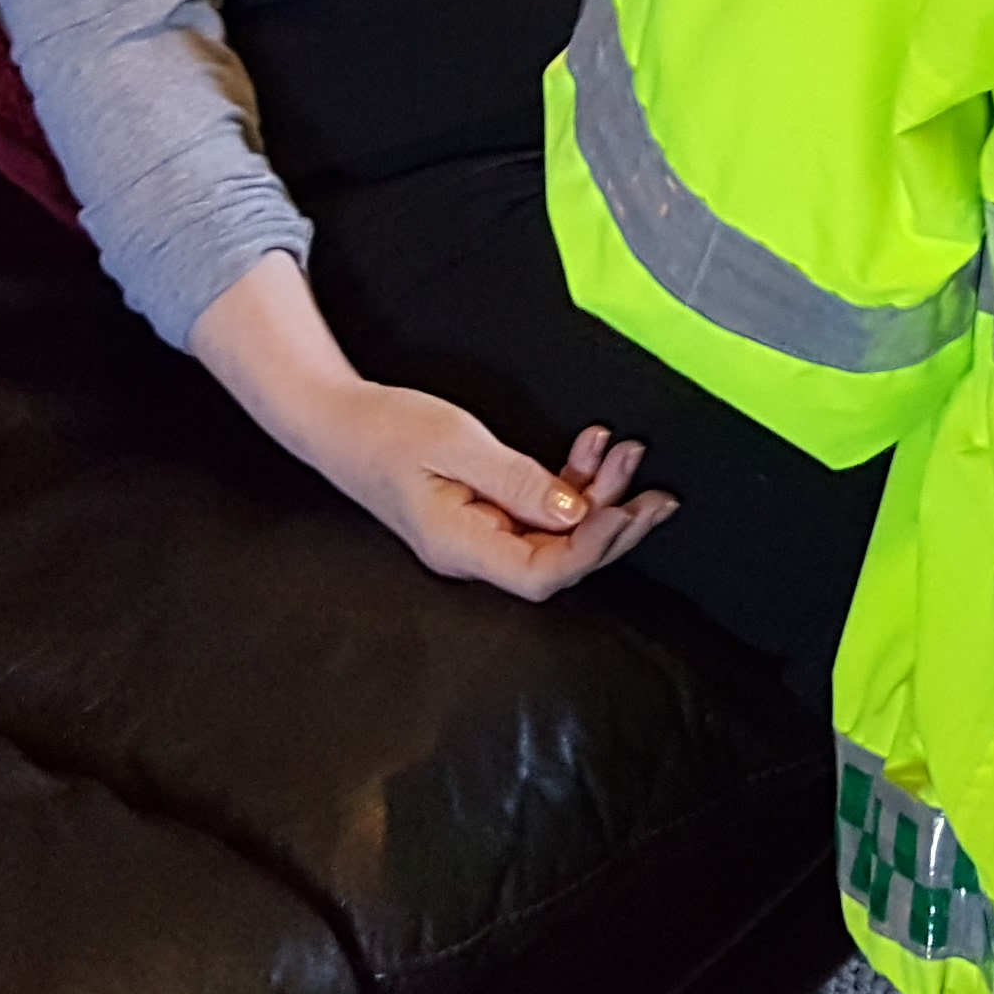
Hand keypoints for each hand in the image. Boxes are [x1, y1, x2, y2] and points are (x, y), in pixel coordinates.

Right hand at [185, 252, 675, 598]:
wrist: (336, 419)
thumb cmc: (384, 428)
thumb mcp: (456, 442)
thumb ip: (518, 480)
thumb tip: (575, 513)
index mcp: (460, 546)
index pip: (543, 573)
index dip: (592, 547)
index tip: (625, 508)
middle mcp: (473, 552)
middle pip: (560, 560)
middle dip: (613, 526)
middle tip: (656, 495)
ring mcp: (478, 533)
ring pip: (555, 532)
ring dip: (596, 495)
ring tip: (626, 451)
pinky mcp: (482, 511)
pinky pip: (537, 509)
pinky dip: (568, 483)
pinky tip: (589, 449)